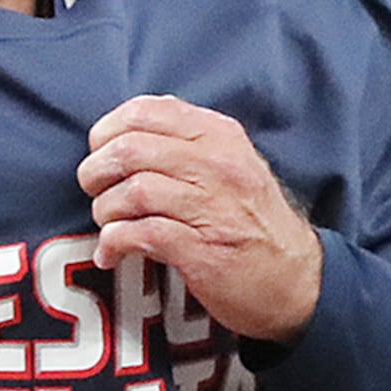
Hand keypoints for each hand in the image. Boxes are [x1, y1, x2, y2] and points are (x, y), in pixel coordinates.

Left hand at [79, 96, 322, 343]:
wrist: (296, 280)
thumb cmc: (254, 222)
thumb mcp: (234, 164)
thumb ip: (190, 142)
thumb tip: (127, 132)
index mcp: (222, 136)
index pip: (149, 110)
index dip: (109, 129)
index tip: (100, 150)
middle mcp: (218, 166)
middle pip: (131, 149)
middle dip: (97, 171)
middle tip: (95, 190)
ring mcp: (212, 208)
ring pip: (132, 192)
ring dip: (105, 211)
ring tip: (108, 224)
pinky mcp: (203, 251)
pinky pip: (139, 235)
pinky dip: (114, 243)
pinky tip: (111, 253)